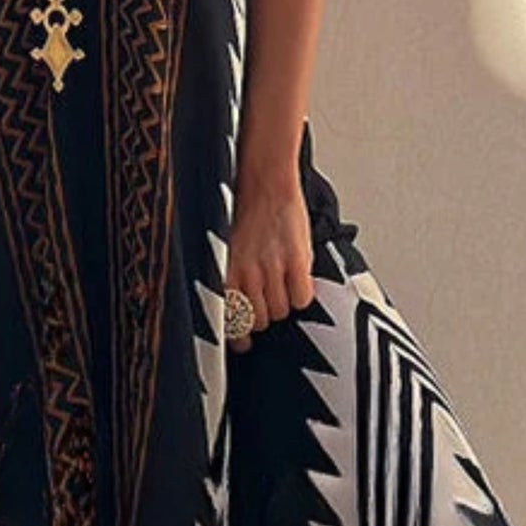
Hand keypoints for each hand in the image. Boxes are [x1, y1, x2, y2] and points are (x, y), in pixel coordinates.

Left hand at [226, 173, 315, 354]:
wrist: (264, 181)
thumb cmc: (242, 215)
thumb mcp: (226, 252)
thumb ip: (231, 282)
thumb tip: (238, 317)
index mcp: (224, 273)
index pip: (230, 323)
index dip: (239, 337)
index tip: (244, 344)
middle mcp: (245, 274)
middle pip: (260, 322)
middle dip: (264, 317)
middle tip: (267, 304)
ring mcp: (270, 268)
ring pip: (280, 312)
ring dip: (283, 304)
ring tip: (281, 284)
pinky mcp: (296, 260)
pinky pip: (301, 299)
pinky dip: (301, 294)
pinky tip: (297, 279)